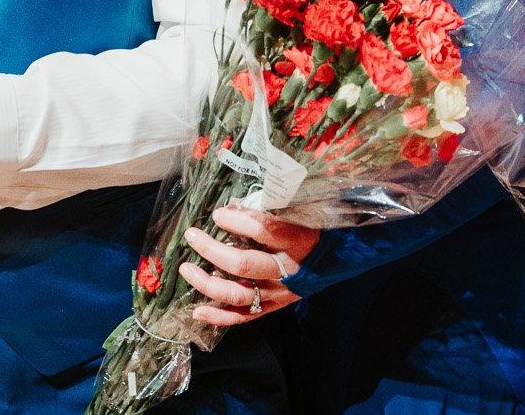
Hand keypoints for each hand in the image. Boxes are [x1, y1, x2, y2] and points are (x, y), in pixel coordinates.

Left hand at [177, 205, 319, 327]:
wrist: (338, 259)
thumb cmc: (312, 231)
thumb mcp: (298, 214)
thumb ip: (266, 213)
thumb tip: (229, 208)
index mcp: (296, 241)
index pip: (263, 230)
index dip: (237, 221)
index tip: (218, 214)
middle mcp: (287, 270)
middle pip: (243, 265)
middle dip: (211, 250)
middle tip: (192, 235)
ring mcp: (279, 293)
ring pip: (238, 293)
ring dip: (207, 283)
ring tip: (186, 269)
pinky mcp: (274, 307)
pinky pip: (243, 317)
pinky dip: (218, 316)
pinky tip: (197, 310)